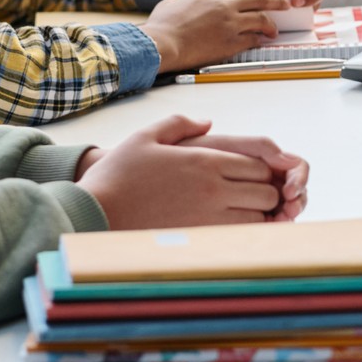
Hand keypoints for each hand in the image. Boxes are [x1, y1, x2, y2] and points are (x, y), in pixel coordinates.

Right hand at [75, 115, 291, 227]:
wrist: (96, 211)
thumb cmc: (118, 174)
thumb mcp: (146, 136)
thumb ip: (180, 123)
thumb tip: (208, 122)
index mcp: (205, 161)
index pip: (258, 166)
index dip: (260, 170)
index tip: (245, 174)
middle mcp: (213, 189)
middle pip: (266, 193)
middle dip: (264, 193)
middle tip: (248, 194)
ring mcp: (208, 216)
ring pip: (257, 218)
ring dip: (255, 215)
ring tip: (238, 212)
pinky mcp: (199, 238)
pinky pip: (237, 238)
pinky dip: (241, 234)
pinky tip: (226, 228)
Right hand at [139, 0, 287, 71]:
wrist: (162, 43)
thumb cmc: (163, 25)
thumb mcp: (173, 2)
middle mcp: (224, 6)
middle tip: (285, 2)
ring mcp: (229, 24)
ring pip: (260, 18)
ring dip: (271, 23)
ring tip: (275, 28)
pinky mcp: (229, 43)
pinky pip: (252, 39)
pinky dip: (259, 40)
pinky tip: (262, 41)